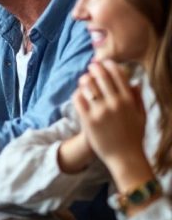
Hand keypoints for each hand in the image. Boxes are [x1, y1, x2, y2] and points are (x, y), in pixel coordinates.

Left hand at [71, 60, 148, 179]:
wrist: (124, 157)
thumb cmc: (134, 136)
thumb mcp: (141, 116)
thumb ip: (138, 98)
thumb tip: (135, 82)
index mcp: (128, 101)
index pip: (118, 76)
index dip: (110, 66)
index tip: (106, 62)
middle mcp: (114, 104)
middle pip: (101, 78)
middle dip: (95, 69)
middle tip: (92, 66)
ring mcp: (100, 112)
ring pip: (88, 87)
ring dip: (85, 80)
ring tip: (84, 78)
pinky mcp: (88, 120)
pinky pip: (78, 100)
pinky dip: (78, 93)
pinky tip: (79, 93)